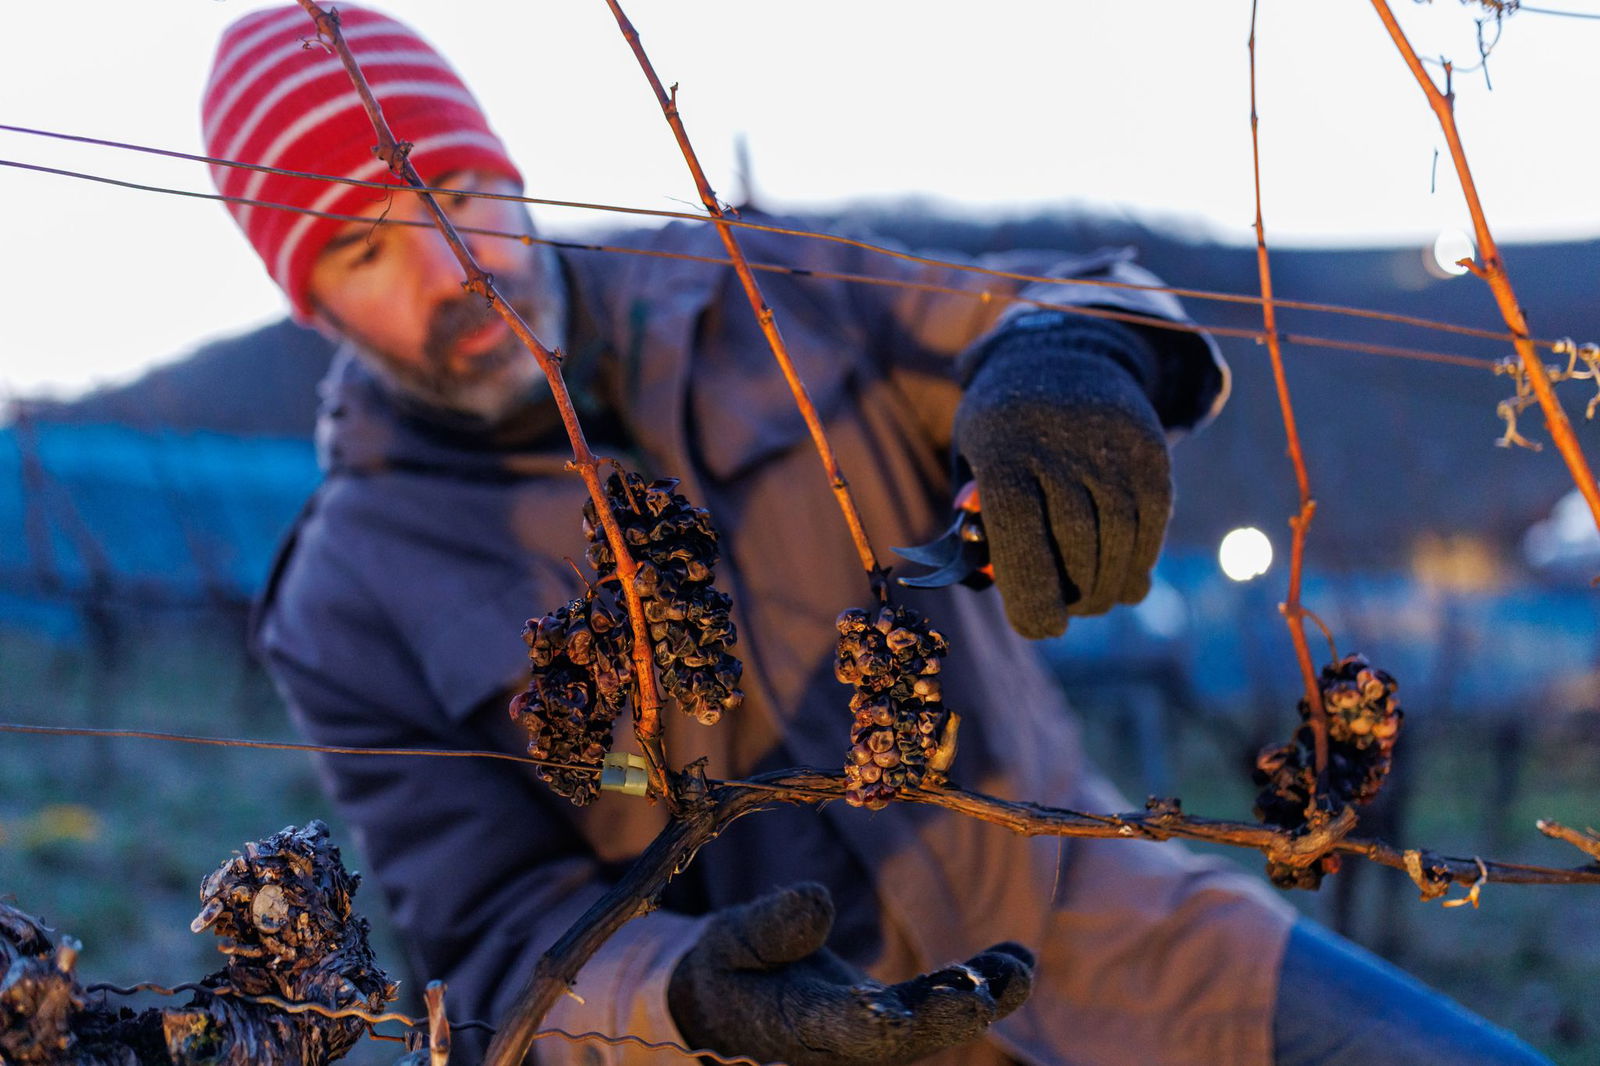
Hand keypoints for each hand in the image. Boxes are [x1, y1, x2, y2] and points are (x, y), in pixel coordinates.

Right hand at [668, 883, 1033, 1065]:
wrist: (726, 1009)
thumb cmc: (726, 969)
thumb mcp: (727, 941)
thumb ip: (769, 927)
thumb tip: (817, 899)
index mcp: (794, 1028)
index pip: (842, 1031)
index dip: (875, 1022)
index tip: (898, 1008)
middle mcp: (842, 1046)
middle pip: (902, 1041)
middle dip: (948, 1015)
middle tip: (991, 987)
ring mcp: (873, 1039)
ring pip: (931, 1029)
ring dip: (978, 999)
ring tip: (1018, 966)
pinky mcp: (894, 1022)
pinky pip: (939, 1011)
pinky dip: (978, 987)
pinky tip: (1014, 961)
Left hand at [953, 314, 1172, 638]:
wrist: (1060, 355)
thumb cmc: (1002, 432)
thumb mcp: (972, 463)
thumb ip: (975, 528)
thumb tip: (992, 593)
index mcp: (1003, 450)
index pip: (1021, 532)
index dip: (1032, 591)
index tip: (1040, 627)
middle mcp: (1059, 445)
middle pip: (1077, 543)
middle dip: (1075, 596)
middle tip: (1067, 614)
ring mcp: (1109, 445)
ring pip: (1120, 537)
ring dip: (1110, 585)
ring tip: (1096, 601)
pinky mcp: (1149, 448)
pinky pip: (1152, 520)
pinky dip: (1141, 559)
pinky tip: (1127, 577)